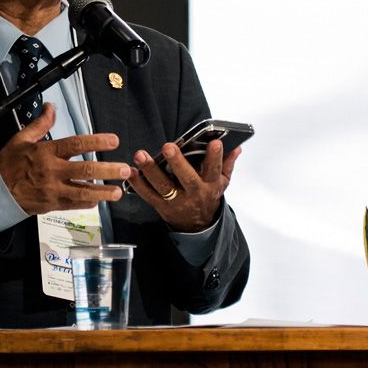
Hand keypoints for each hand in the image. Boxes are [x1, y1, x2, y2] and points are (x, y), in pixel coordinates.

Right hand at [0, 103, 131, 214]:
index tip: (113, 141)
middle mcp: (52, 171)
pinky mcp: (52, 204)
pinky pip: (73, 205)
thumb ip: (40, 124)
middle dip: (107, 170)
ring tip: (118, 192)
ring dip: (103, 192)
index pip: (76, 144)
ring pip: (83, 192)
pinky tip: (99, 201)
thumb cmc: (9, 164)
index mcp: (47, 152)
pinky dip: (87, 203)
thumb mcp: (21, 139)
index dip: (97, 141)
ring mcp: (53, 190)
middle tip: (124, 169)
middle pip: (85, 170)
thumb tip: (51, 107)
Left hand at [126, 139, 241, 232]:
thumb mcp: (221, 182)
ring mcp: (177, 201)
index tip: (215, 142)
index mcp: (211, 185)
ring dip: (150, 170)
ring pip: (163, 186)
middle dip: (177, 162)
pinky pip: (148, 195)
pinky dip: (138, 184)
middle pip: (186, 178)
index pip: (215, 170)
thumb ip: (227, 164)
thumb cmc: (208, 195)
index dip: (216, 157)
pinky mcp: (161, 206)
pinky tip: (130, 171)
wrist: (197, 225)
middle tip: (168, 146)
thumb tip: (236, 147)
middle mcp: (194, 194)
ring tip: (140, 155)